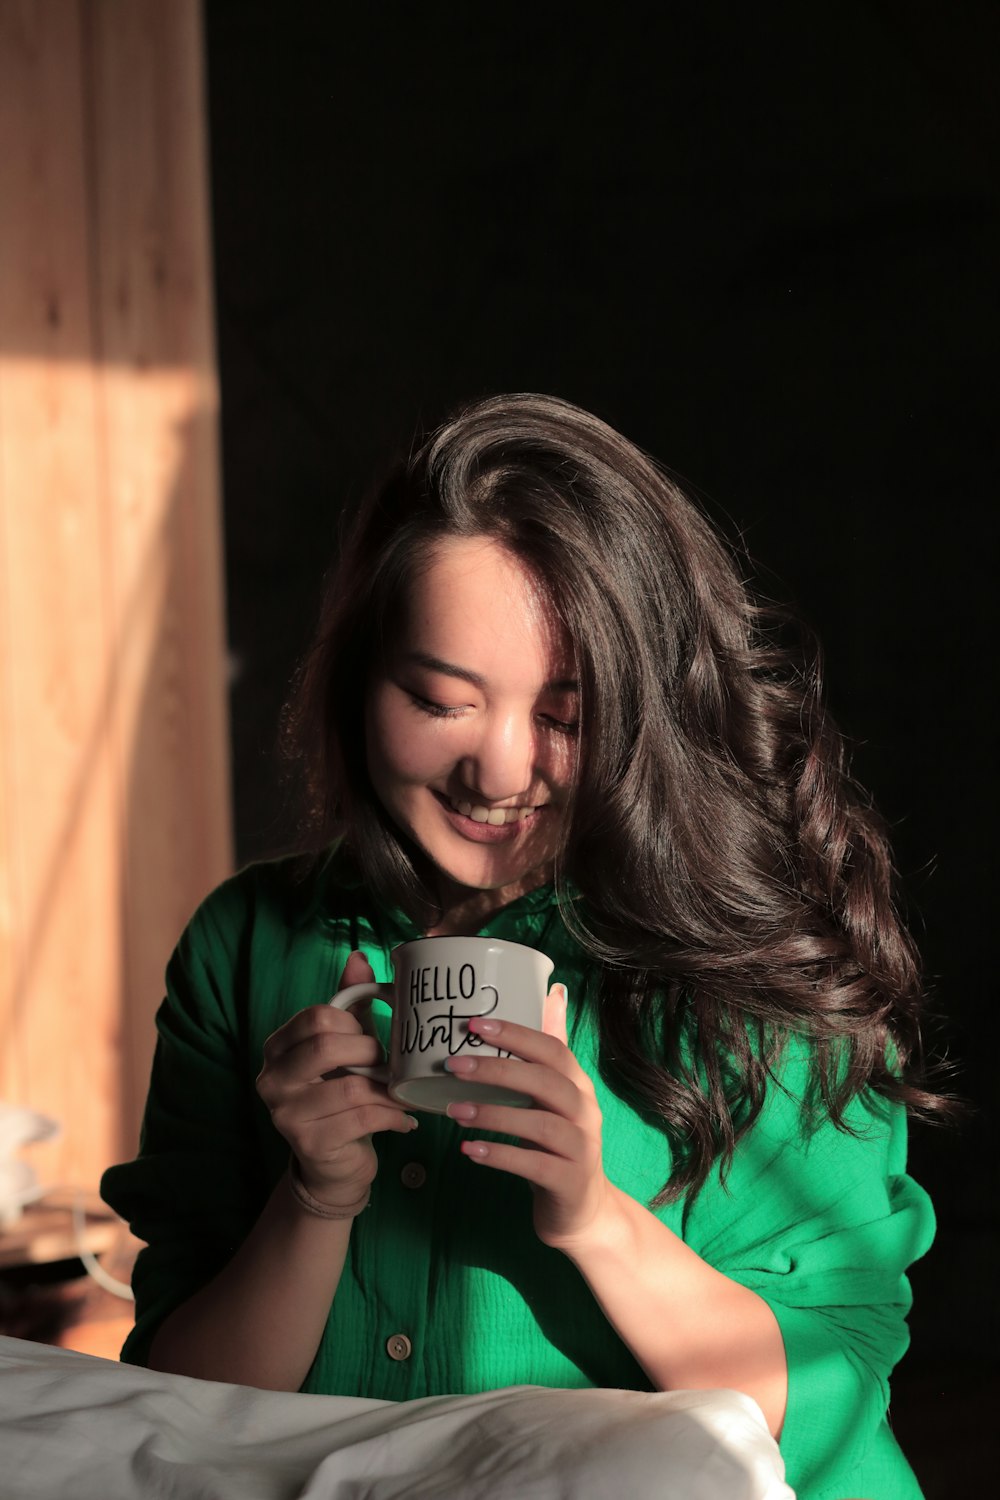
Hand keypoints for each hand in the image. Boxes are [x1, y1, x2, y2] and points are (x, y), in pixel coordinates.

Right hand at [256, 951, 415, 1209]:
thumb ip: (351, 1003)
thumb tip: (359, 957)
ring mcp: (285, 1114)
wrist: (333, 1165)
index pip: (316, 1017)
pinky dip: (392, 1116)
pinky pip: (362, 1119)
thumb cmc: (341, 1095)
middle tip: (387, 1064)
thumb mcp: (346, 1045)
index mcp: (278, 1048)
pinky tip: (403, 1119)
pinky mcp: (309, 1144)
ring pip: (351, 1087)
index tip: (371, 1037)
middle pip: (326, 1047)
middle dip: (369, 1052)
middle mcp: (271, 1079)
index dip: (353, 1023)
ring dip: (387, 1090)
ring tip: (402, 1093)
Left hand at [443, 985, 611, 1249]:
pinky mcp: (570, 1181)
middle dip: (497, 1069)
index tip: (472, 1024)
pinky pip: (534, 1165)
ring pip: (539, 1124)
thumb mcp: (555, 1095)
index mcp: (578, 1084)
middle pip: (545, 1081)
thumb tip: (554, 989)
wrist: (583, 1209)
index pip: (551, 1048)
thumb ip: (549, 1050)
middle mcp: (585, 1111)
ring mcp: (582, 1148)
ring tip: (454, 1109)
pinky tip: (470, 1150)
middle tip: (453, 1064)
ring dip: (493, 1114)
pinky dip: (500, 1155)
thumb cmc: (558, 1143)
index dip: (514, 1034)